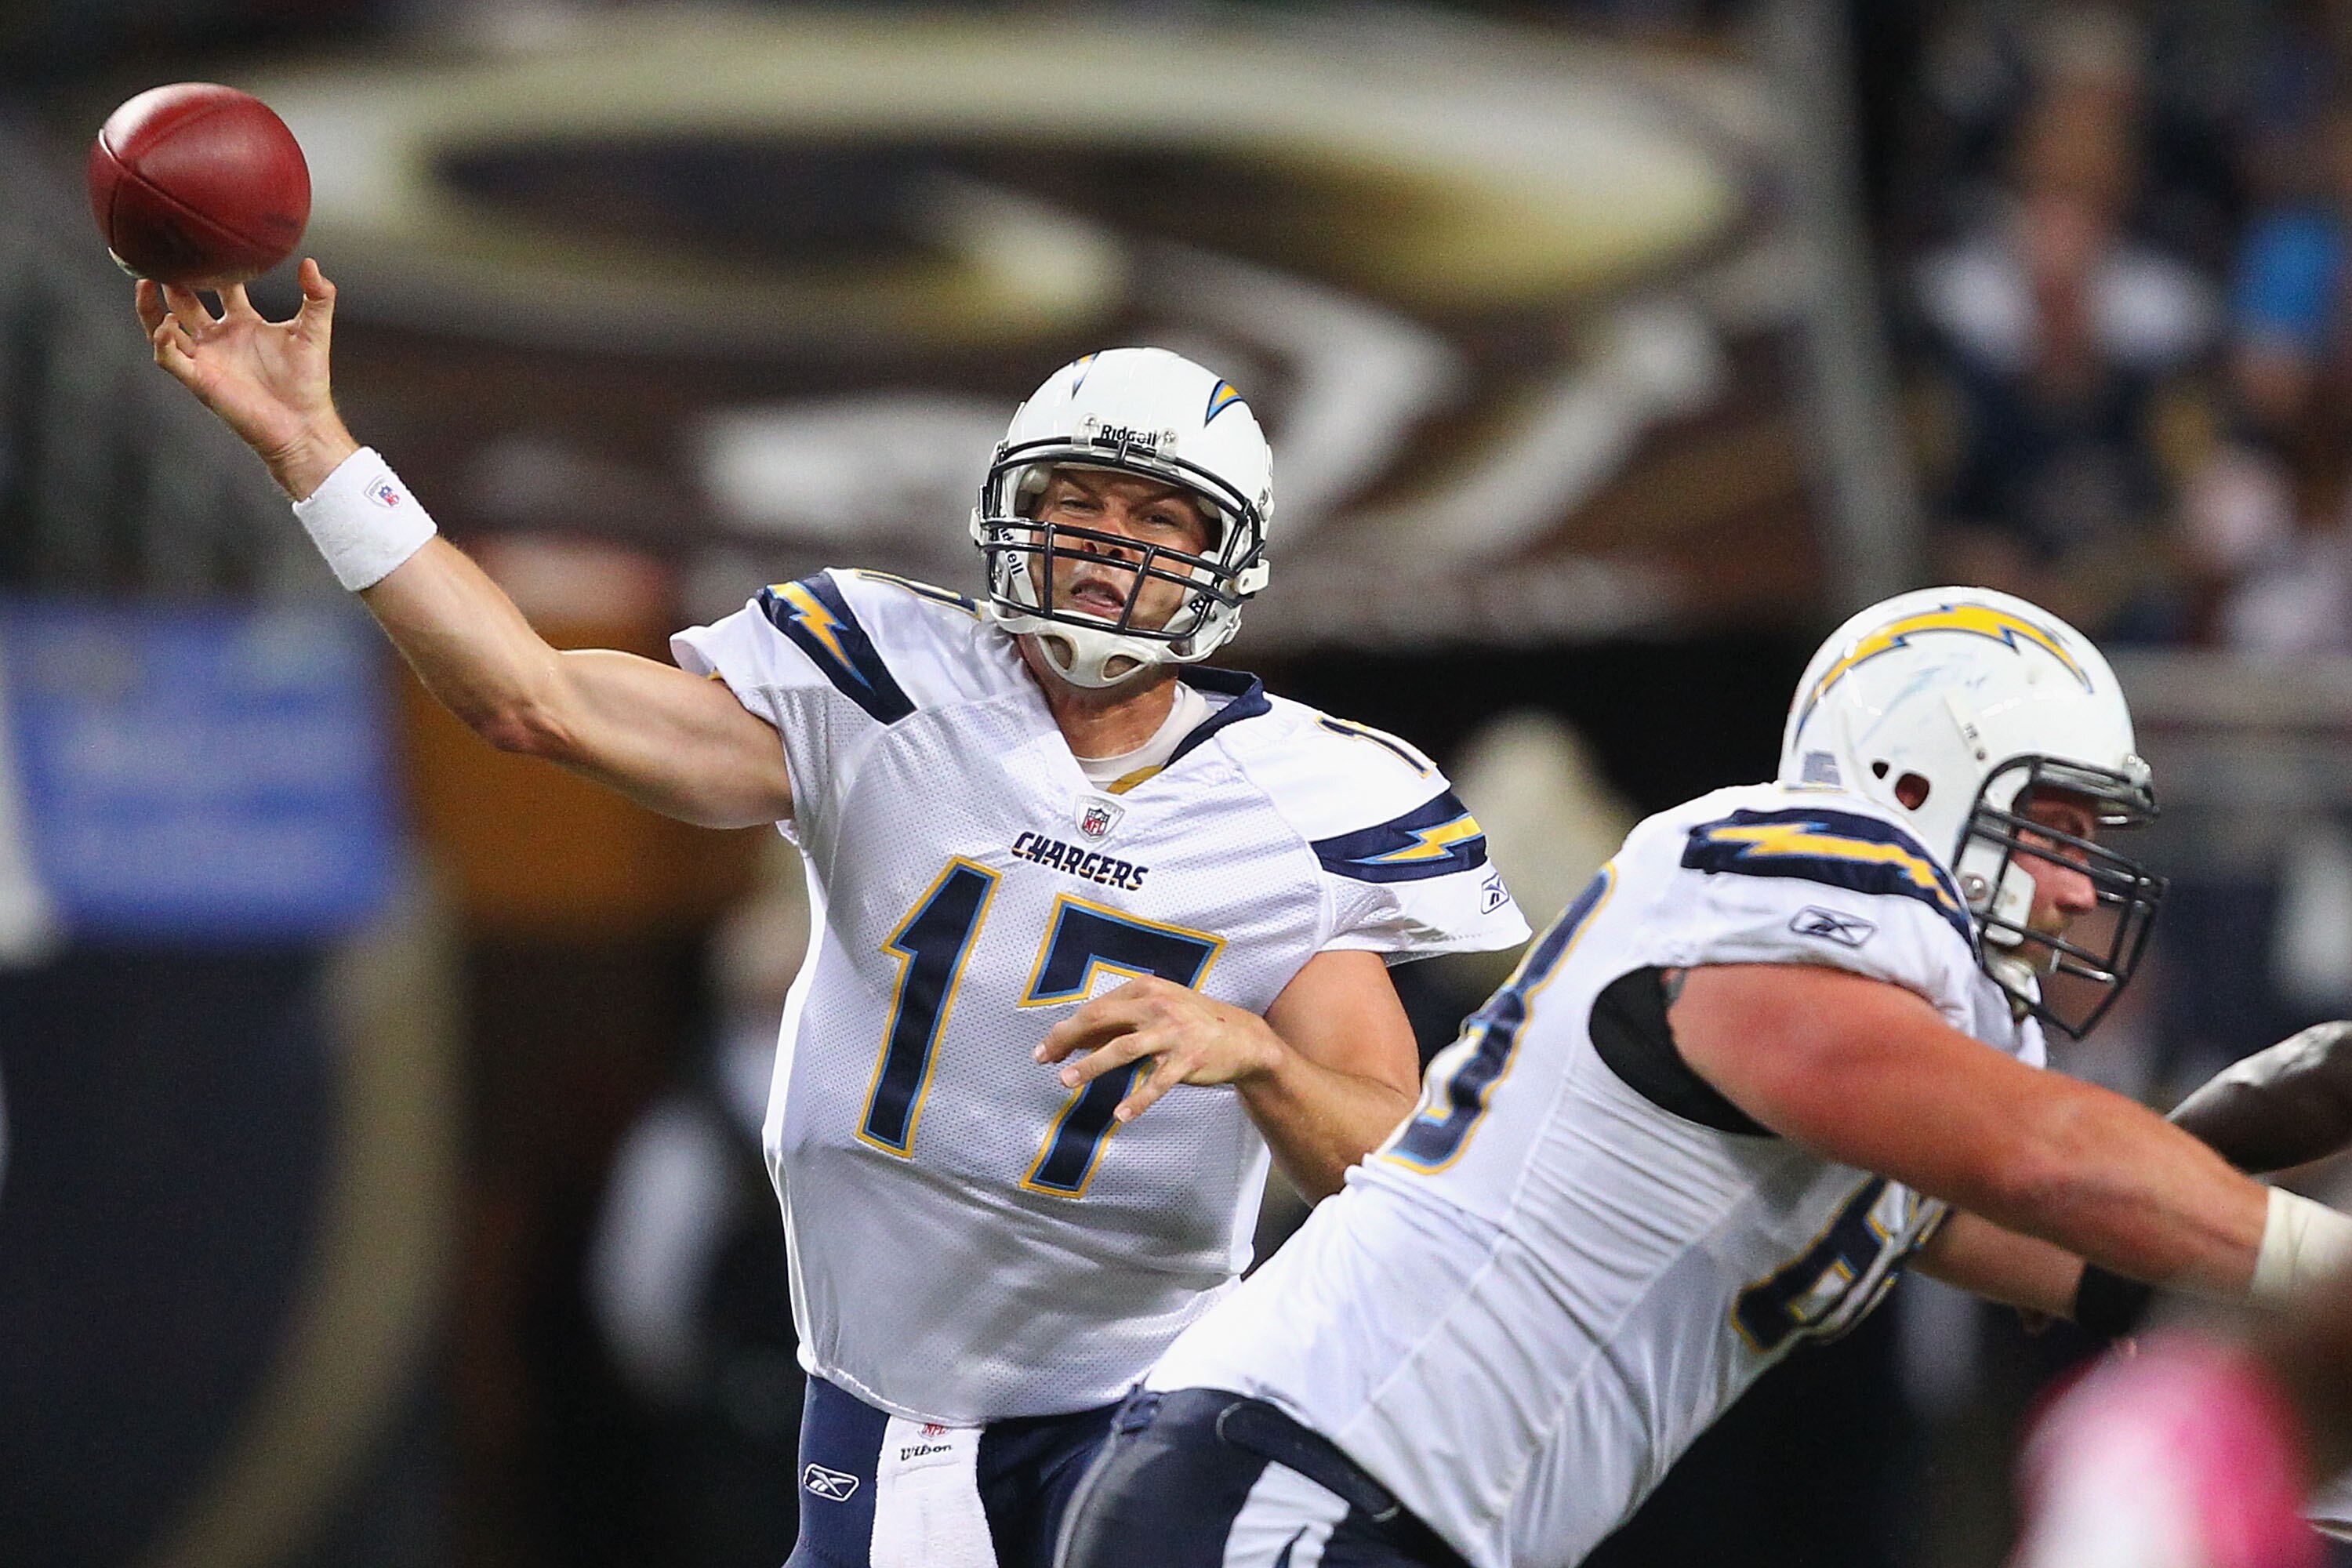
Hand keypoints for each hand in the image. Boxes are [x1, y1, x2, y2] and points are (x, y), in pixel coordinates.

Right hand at [136, 257, 357, 497]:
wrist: (303, 423)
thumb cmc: (308, 381)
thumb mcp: (314, 330)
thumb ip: (318, 296)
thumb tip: (311, 262)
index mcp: (243, 323)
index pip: (221, 287)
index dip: (213, 265)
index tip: (203, 240)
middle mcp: (219, 338)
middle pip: (184, 301)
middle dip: (172, 279)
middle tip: (162, 253)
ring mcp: (206, 358)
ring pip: (164, 327)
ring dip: (151, 306)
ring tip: (145, 281)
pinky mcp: (199, 380)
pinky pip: (169, 357)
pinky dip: (163, 340)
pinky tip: (168, 324)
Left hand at [1033, 976, 1283, 1125]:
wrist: (1242, 1038)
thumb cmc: (1190, 1022)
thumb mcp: (1156, 1010)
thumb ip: (1119, 1020)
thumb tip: (1074, 1039)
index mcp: (1144, 989)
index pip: (1096, 1008)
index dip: (1067, 1029)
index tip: (1047, 1049)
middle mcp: (1156, 1006)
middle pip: (1102, 1020)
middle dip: (1068, 1039)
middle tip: (1044, 1060)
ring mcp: (1173, 1032)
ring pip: (1124, 1049)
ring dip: (1092, 1065)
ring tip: (1067, 1081)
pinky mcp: (1189, 1060)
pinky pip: (1158, 1082)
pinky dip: (1138, 1099)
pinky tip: (1120, 1115)